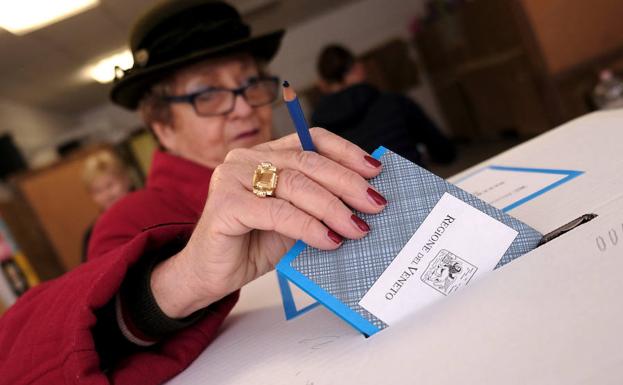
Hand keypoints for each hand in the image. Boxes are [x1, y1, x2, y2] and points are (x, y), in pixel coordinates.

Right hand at [151, 128, 386, 316]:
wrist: (212, 274)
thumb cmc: (254, 244)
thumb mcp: (295, 220)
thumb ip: (319, 205)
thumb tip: (365, 203)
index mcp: (266, 154)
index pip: (312, 140)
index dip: (346, 152)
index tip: (375, 170)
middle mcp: (247, 159)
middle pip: (307, 162)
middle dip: (347, 183)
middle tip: (375, 203)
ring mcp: (232, 178)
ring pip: (295, 185)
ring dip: (332, 207)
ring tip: (357, 227)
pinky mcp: (225, 205)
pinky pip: (277, 212)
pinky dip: (307, 226)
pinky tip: (328, 240)